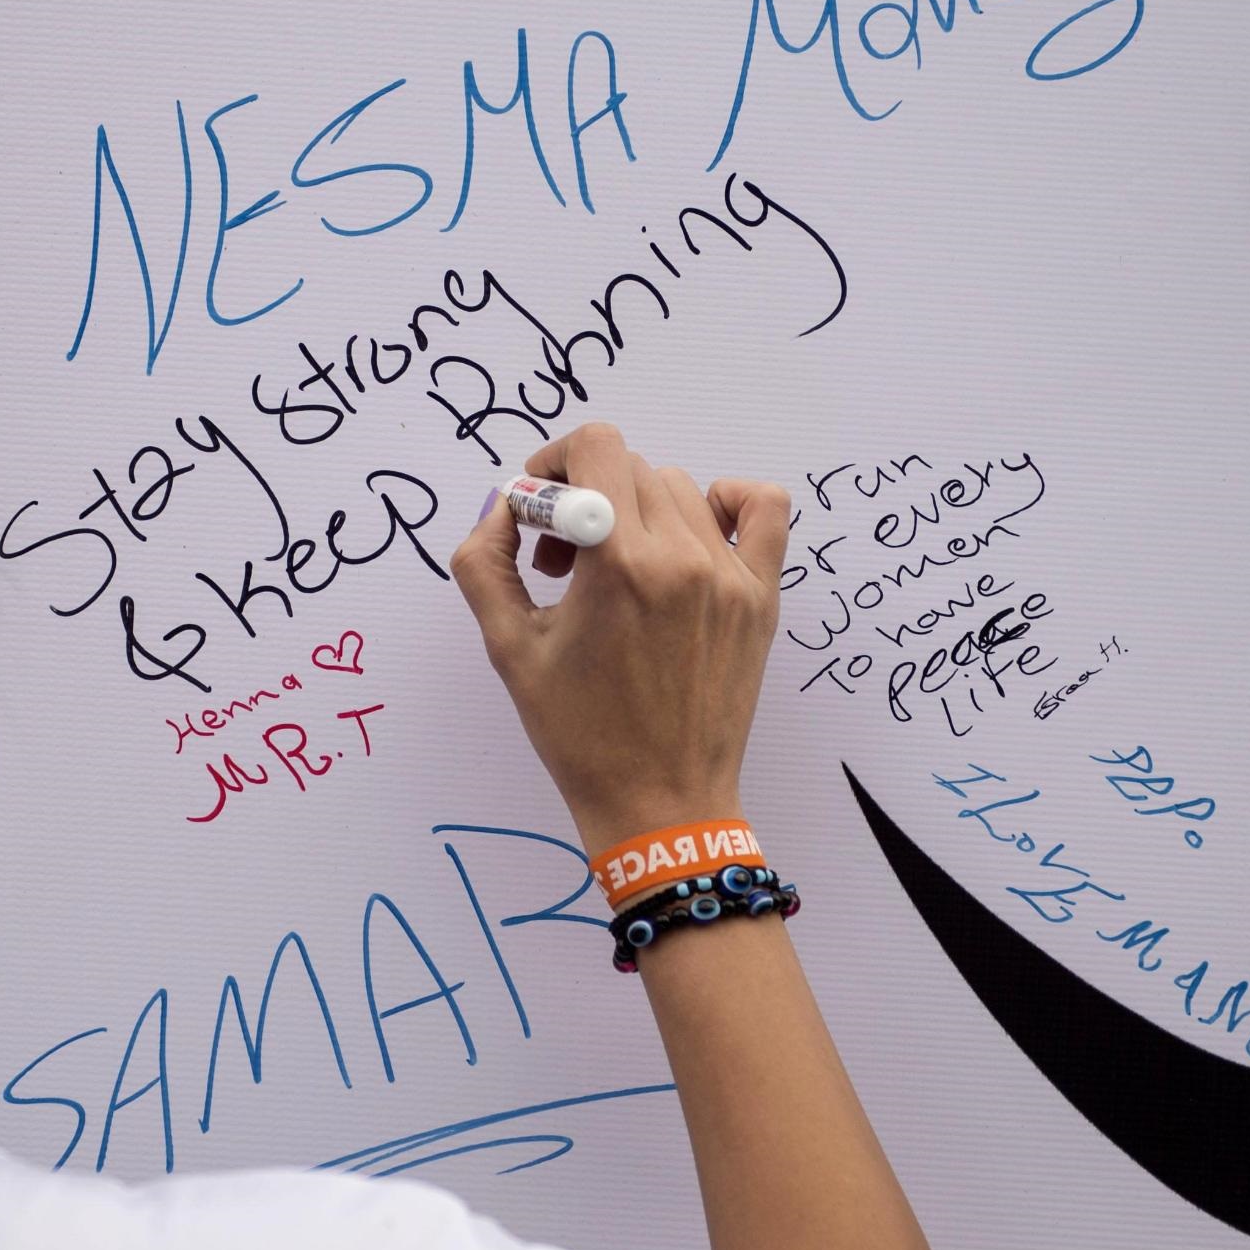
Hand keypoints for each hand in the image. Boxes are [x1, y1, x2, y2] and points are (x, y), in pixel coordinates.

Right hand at [450, 422, 792, 856]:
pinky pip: (764, 509)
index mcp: (615, 564)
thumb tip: (500, 508)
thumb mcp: (509, 649)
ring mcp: (729, 576)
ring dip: (639, 508)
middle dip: (586, 497)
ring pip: (680, 487)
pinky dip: (731, 499)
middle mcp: (679, 558)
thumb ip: (485, 563)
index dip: (555, 464)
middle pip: (630, 468)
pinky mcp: (761, 598)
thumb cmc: (581, 735)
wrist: (660, 802)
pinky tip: (697, 533)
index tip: (540, 509)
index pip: (595, 447)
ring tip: (617, 567)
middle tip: (563, 561)